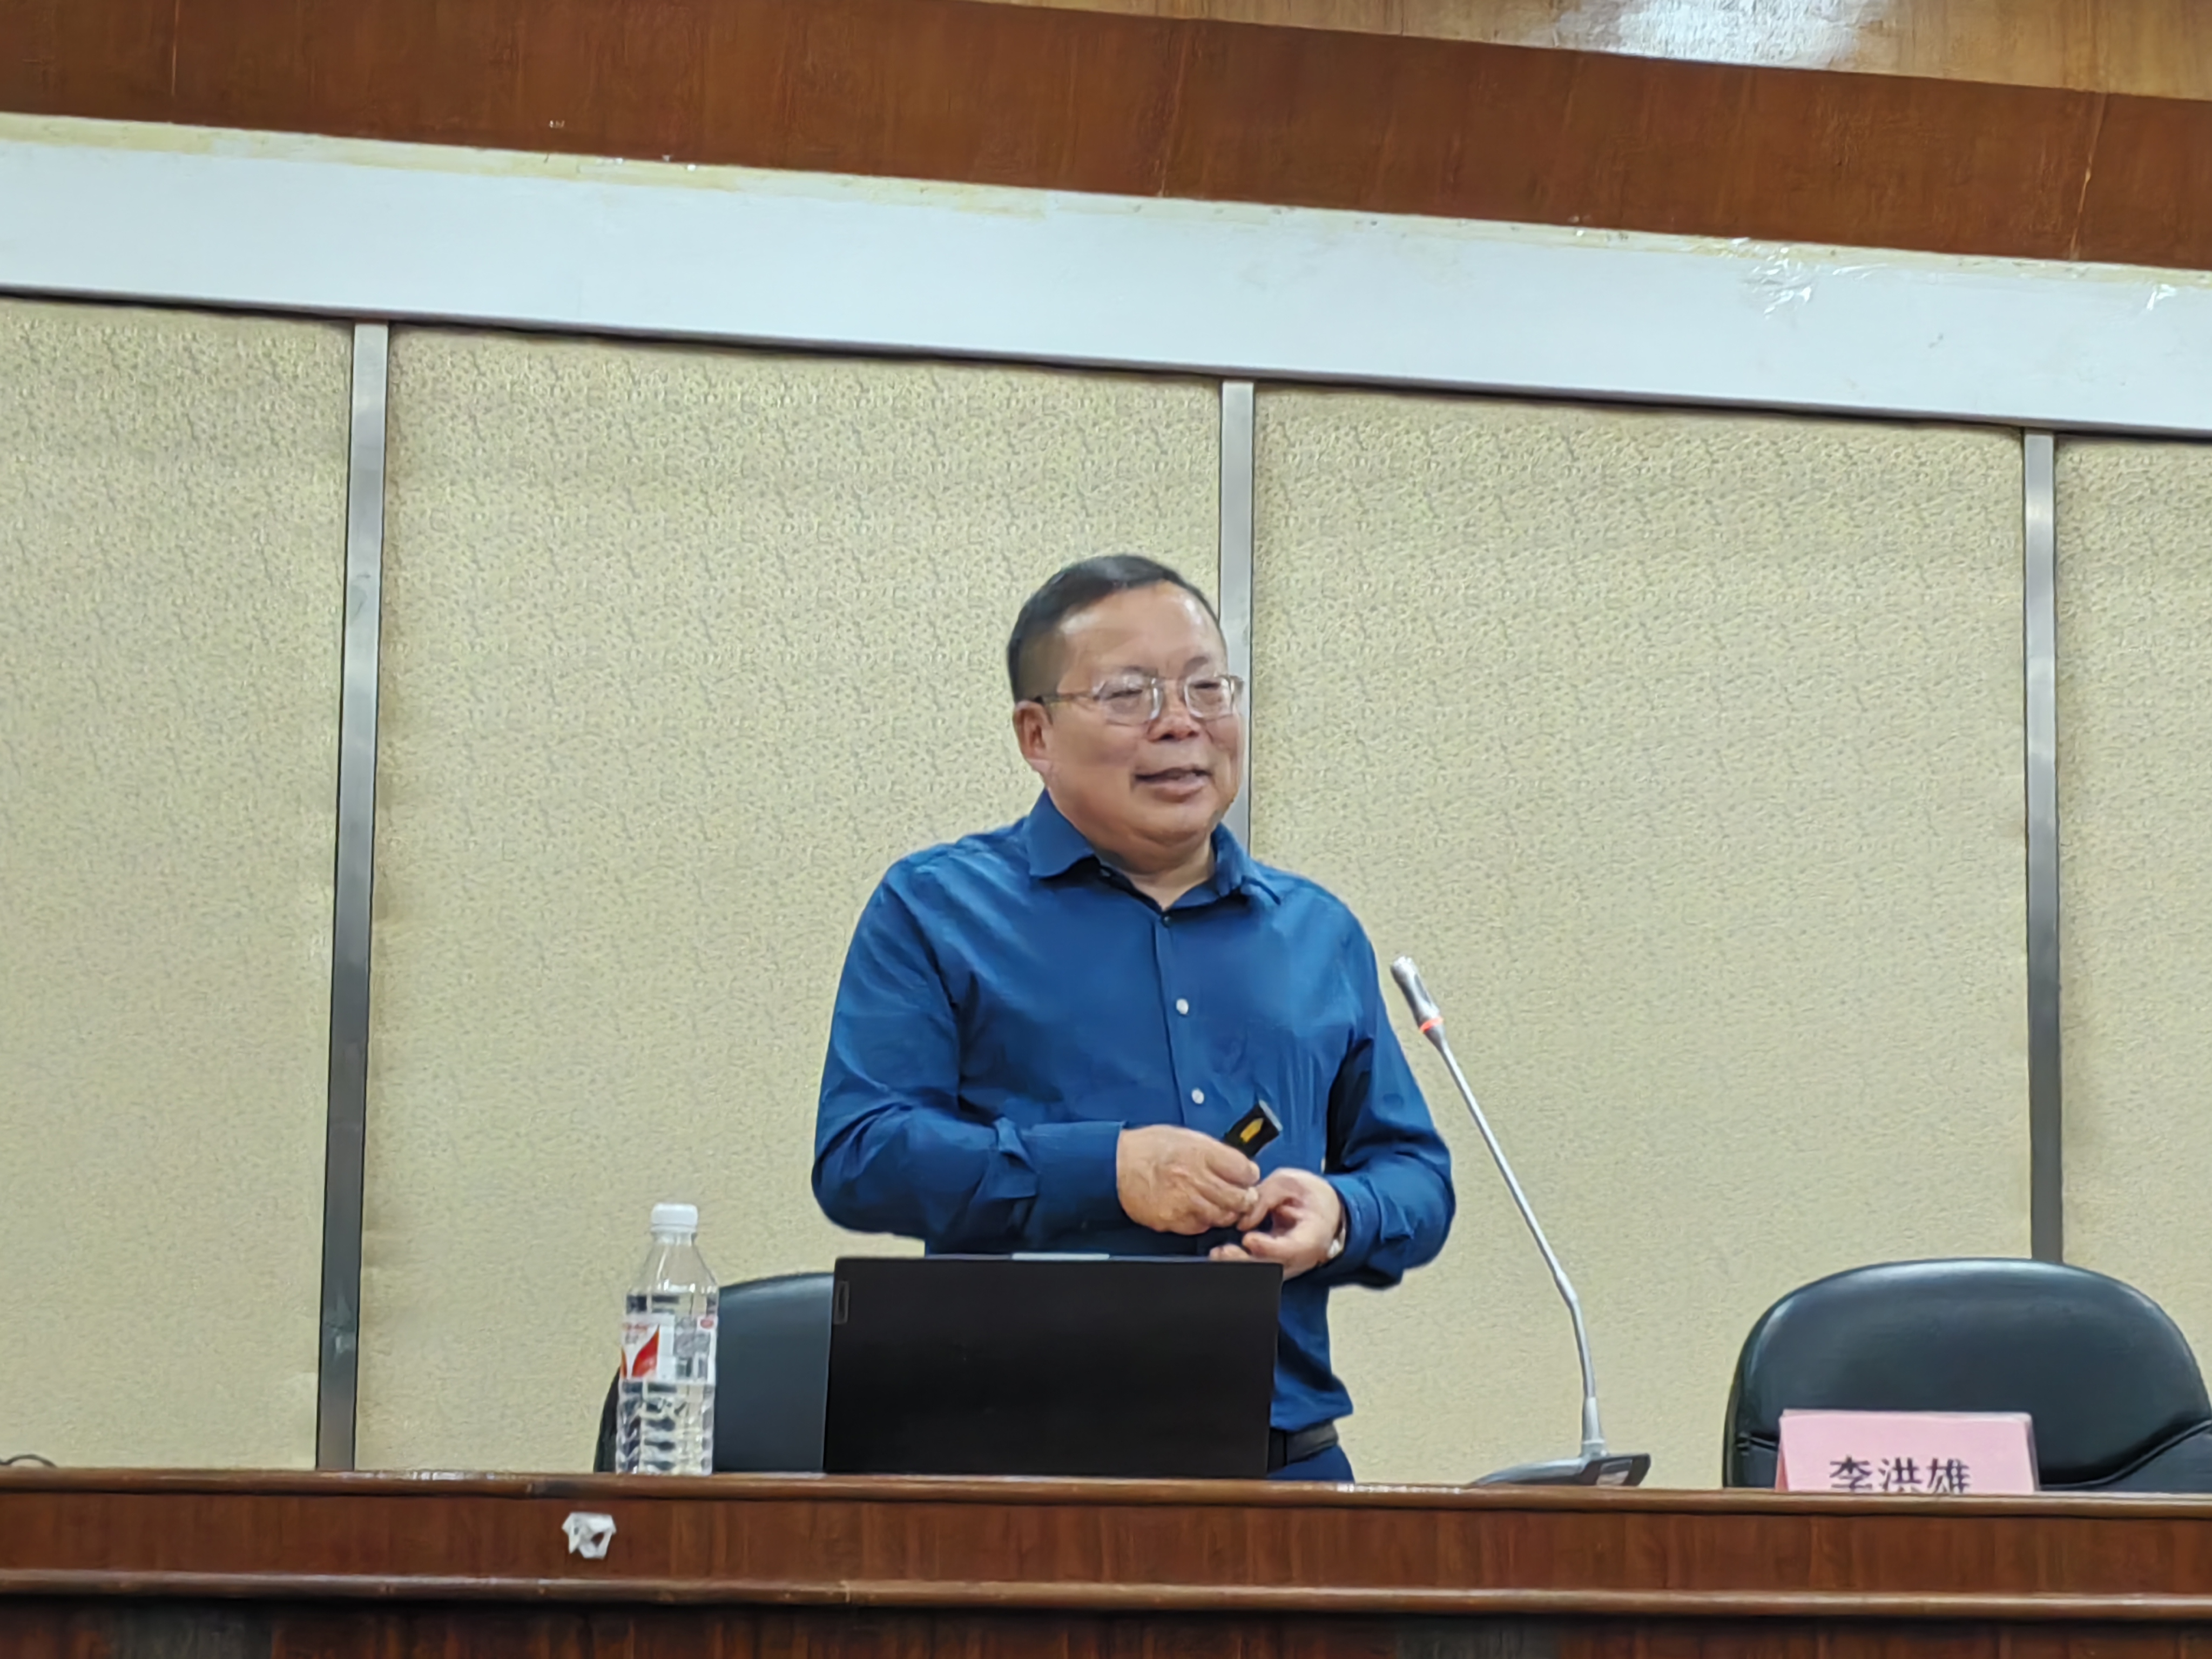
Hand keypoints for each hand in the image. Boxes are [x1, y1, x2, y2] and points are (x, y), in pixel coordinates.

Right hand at [1117, 1126, 1260, 1235]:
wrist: (1114, 1164)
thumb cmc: (1147, 1148)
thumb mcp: (1185, 1137)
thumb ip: (1213, 1152)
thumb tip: (1237, 1166)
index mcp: (1201, 1152)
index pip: (1244, 1170)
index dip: (1249, 1175)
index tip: (1247, 1177)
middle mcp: (1195, 1177)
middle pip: (1239, 1198)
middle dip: (1245, 1199)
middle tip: (1243, 1198)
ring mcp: (1184, 1201)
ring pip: (1222, 1216)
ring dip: (1226, 1212)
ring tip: (1220, 1205)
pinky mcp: (1172, 1219)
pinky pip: (1200, 1226)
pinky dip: (1204, 1221)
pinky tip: (1199, 1211)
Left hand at [1209, 1169, 1343, 1279]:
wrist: (1325, 1210)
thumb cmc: (1310, 1195)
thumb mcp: (1290, 1183)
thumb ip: (1266, 1196)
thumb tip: (1243, 1220)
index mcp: (1312, 1236)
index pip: (1291, 1249)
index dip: (1268, 1248)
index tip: (1248, 1239)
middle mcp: (1301, 1258)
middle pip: (1273, 1268)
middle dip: (1246, 1261)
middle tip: (1223, 1251)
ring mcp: (1288, 1265)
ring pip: (1263, 1273)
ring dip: (1239, 1265)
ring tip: (1218, 1253)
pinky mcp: (1276, 1265)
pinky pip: (1258, 1269)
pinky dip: (1240, 1264)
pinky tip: (1222, 1256)